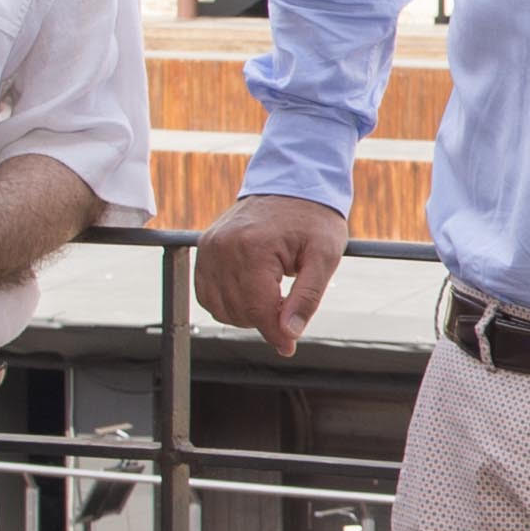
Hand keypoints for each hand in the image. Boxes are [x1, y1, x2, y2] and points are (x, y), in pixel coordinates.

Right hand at [197, 195, 348, 357]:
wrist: (293, 182)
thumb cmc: (313, 218)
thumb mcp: (325, 255)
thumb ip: (307, 297)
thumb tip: (289, 333)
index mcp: (254, 247)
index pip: (257, 309)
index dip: (275, 334)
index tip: (289, 347)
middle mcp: (224, 247)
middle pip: (238, 312)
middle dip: (265, 320)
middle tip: (288, 307)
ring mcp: (210, 247)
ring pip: (219, 307)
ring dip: (245, 314)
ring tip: (271, 296)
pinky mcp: (204, 247)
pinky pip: (206, 293)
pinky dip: (226, 302)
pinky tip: (250, 293)